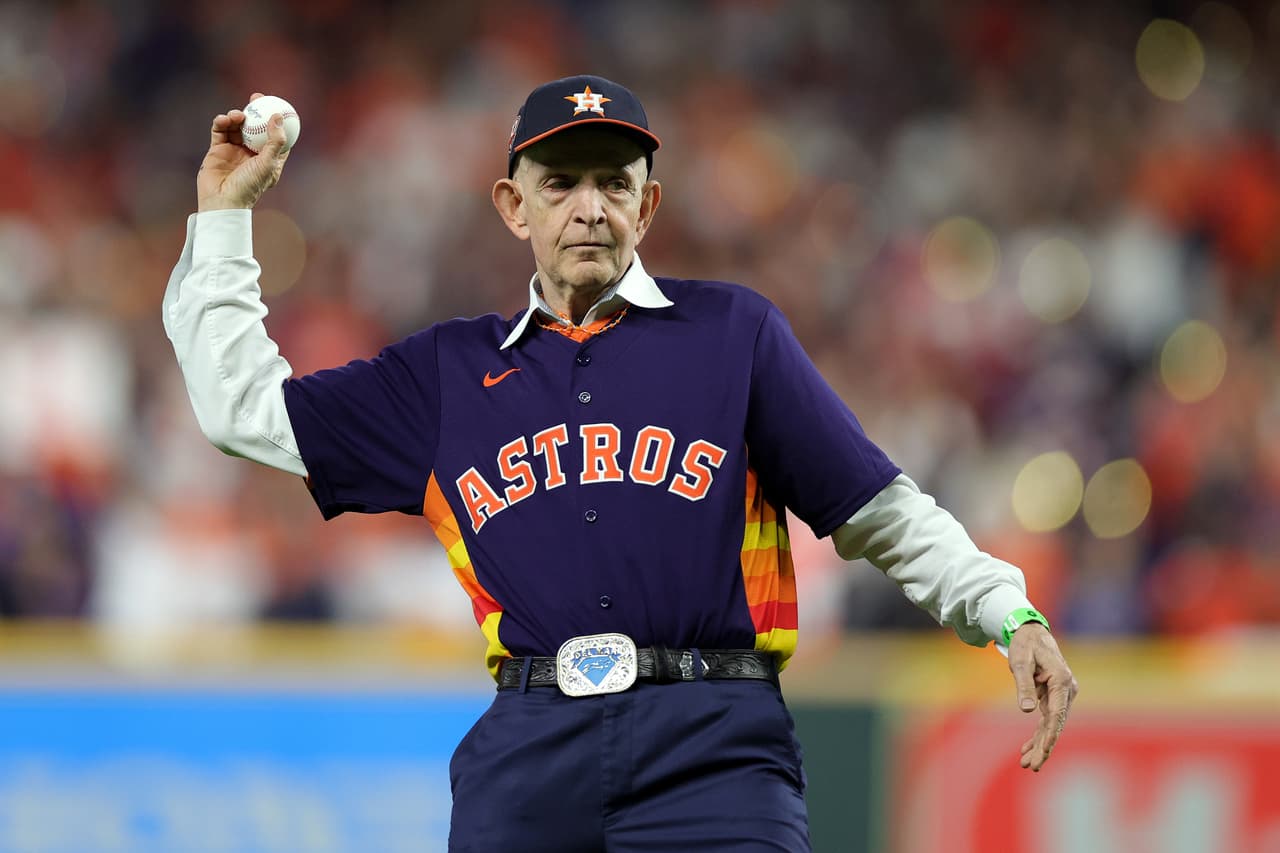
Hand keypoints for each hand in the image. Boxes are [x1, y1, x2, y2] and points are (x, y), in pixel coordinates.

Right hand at [197, 92, 290, 210]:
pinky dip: (222, 122)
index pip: (275, 135)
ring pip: (237, 127)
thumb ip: (275, 141)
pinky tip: (224, 119)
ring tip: (237, 115)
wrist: (222, 200)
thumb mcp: (267, 163)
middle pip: (256, 126)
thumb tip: (278, 117)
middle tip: (256, 97)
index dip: (276, 119)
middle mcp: (252, 153)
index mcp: (269, 158)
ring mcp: (234, 150)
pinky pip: (220, 130)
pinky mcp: (218, 149)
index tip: (277, 104)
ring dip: (237, 117)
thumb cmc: (249, 186)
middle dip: (256, 110)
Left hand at [1008, 622, 1077, 771]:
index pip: (1057, 714)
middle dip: (1043, 746)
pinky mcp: (1055, 697)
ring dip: (1040, 744)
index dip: (1050, 735)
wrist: (1031, 632)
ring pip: (1052, 724)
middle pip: (1056, 723)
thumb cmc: (1024, 644)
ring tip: (1027, 763)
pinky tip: (1027, 748)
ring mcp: (1062, 694)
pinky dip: (1038, 733)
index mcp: (1062, 681)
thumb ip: (1024, 686)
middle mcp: (1067, 690)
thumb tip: (1027, 711)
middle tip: (1031, 766)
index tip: (1043, 751)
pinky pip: (1048, 719)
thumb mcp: (1020, 663)